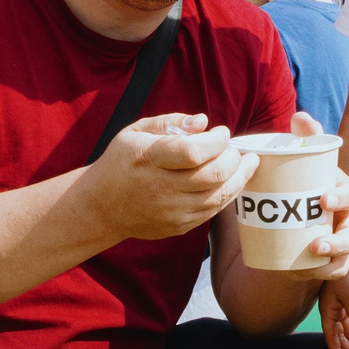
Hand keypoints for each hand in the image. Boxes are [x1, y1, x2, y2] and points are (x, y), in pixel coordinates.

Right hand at [89, 112, 256, 240]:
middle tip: (236, 149)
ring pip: (219, 196)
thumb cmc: (121, 162)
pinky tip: (231, 181)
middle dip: (234, 158)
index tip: (221, 132)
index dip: (217, 141)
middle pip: (214, 175)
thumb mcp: (135, 132)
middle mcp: (161, 187)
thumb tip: (203, 122)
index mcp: (148, 159)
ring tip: (247, 163)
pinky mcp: (178, 226)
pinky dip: (227, 194)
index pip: (194, 151)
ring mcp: (171, 211)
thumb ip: (170, 122)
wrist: (101, 207)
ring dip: (239, 177)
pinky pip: (212, 211)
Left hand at [282, 110, 348, 281]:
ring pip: (348, 256)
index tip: (322, 199)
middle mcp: (348, 219)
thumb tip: (301, 117)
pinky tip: (303, 273)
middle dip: (340, 241)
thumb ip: (303, 140)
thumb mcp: (301, 162)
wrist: (290, 214)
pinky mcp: (331, 261)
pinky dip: (322, 274)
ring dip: (334, 261)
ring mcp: (341, 242)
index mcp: (343, 192)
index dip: (343, 197)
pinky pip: (335, 272)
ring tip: (312, 262)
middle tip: (317, 244)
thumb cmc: (301, 182)